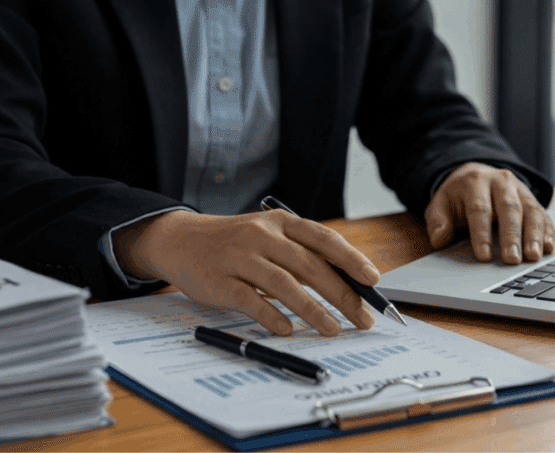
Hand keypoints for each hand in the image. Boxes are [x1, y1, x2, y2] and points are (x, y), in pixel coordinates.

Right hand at [113, 210, 378, 336]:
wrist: (182, 240)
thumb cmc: (236, 243)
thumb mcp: (270, 237)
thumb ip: (301, 256)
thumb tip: (347, 285)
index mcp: (281, 223)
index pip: (324, 239)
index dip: (351, 259)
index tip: (372, 280)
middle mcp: (263, 236)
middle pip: (310, 265)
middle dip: (341, 294)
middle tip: (362, 317)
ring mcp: (240, 257)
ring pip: (284, 284)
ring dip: (313, 309)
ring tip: (333, 329)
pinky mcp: (220, 281)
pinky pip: (250, 300)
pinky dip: (271, 316)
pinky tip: (287, 330)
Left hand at [425, 162, 554, 263]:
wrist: (476, 175)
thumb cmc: (458, 197)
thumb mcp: (440, 204)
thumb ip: (437, 221)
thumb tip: (439, 239)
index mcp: (475, 181)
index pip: (479, 209)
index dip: (481, 234)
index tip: (484, 255)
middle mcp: (500, 181)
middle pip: (508, 208)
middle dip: (511, 236)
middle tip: (512, 259)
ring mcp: (520, 189)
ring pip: (530, 210)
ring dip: (534, 235)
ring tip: (534, 256)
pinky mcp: (533, 198)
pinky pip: (543, 214)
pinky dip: (547, 231)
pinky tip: (549, 247)